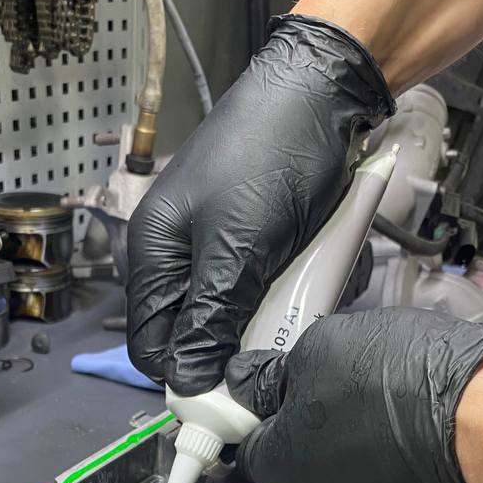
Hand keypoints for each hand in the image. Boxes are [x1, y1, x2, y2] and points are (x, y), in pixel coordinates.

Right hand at [126, 16, 393, 395]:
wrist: (327, 86)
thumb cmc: (272, 152)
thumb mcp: (238, 249)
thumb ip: (210, 321)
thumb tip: (188, 383)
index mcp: (155, 256)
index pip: (153, 347)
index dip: (188, 378)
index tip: (234, 396)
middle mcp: (182, 257)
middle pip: (205, 337)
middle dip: (250, 338)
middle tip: (288, 325)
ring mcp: (225, 249)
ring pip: (250, 316)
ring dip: (290, 308)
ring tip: (319, 276)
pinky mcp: (265, 242)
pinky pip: (280, 287)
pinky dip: (309, 282)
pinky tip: (329, 258)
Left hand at [226, 307, 482, 482]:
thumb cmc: (402, 384)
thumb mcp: (318, 351)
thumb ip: (275, 374)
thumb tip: (252, 384)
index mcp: (280, 472)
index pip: (249, 444)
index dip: (262, 409)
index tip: (278, 385)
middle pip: (296, 463)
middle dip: (311, 424)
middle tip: (337, 382)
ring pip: (343, 473)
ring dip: (353, 439)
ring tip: (384, 398)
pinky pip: (385, 482)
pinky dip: (391, 455)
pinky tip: (413, 421)